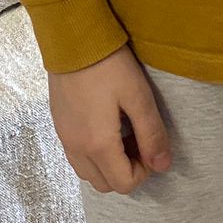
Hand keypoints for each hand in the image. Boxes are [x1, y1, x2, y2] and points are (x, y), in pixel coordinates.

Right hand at [48, 45, 172, 194]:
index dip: (143, 171)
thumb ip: (152, 134)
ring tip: (122, 133)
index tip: (149, 143)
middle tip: (138, 139)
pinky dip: (93, 153)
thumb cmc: (108, 64)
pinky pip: (76, 156)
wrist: (72, 38)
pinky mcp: (59, 125)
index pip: (124, 184)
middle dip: (126, 170)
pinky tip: (105, 124)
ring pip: (88, 173)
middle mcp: (76, 147)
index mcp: (98, 144)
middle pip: (105, 184)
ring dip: (108, 164)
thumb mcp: (138, 97)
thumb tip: (163, 166)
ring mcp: (64, 137)